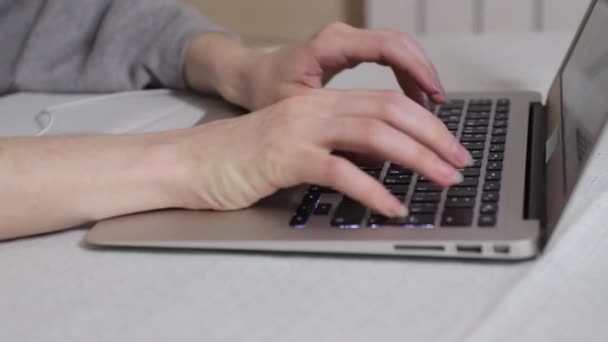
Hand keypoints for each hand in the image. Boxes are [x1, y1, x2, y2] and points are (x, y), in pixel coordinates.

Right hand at [173, 90, 469, 216]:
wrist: (190, 162)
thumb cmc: (241, 157)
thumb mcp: (296, 145)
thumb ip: (334, 148)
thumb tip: (377, 165)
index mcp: (319, 103)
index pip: (385, 102)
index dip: (425, 121)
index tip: (449, 145)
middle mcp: (314, 109)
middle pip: (388, 112)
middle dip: (433, 136)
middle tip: (460, 161)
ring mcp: (300, 130)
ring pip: (373, 134)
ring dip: (415, 158)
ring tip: (442, 179)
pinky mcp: (284, 158)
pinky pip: (340, 171)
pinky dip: (372, 189)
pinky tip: (391, 205)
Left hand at [185, 23, 445, 109]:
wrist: (247, 76)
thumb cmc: (265, 91)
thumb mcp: (298, 113)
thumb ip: (336, 128)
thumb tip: (378, 152)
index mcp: (331, 46)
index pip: (389, 48)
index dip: (418, 72)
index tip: (435, 99)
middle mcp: (343, 37)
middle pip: (402, 47)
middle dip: (428, 78)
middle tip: (443, 112)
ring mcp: (348, 42)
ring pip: (399, 51)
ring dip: (420, 79)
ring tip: (434, 112)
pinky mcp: (349, 52)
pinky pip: (388, 58)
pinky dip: (406, 78)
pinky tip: (414, 102)